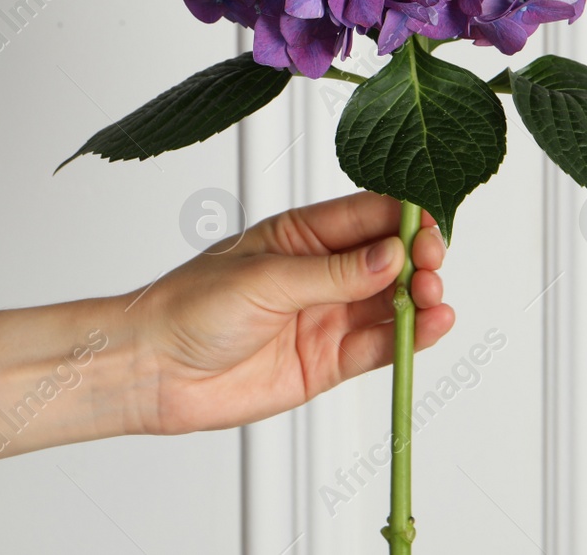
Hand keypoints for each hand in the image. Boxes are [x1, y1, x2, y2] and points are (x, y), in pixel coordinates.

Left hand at [124, 191, 454, 434]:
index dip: (404, 216)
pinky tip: (431, 326)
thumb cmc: (189, 307)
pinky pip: (379, 346)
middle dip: (418, 257)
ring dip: (421, 298)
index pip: (366, 215)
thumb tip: (391, 255)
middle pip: (388, 258)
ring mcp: (327, 317)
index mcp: (302, 234)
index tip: (430, 221)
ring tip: (433, 297)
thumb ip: (332, 273)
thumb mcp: (264, 278)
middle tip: (430, 263)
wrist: (153, 371)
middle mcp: (321, 273)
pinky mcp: (328, 362)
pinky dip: (410, 338)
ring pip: (391, 302)